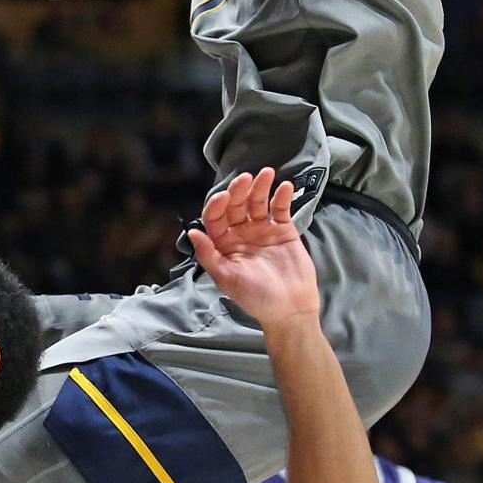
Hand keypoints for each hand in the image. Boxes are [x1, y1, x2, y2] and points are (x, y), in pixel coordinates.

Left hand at [187, 171, 319, 331]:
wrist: (289, 309)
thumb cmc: (255, 298)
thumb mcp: (227, 278)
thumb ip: (209, 256)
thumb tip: (192, 232)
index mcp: (223, 244)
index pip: (215, 217)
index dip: (218, 204)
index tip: (224, 196)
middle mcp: (240, 234)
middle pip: (236, 205)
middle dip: (239, 190)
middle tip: (246, 179)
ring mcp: (262, 231)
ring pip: (258, 202)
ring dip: (261, 187)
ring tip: (267, 174)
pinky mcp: (283, 231)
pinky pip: (280, 209)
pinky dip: (282, 197)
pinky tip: (284, 186)